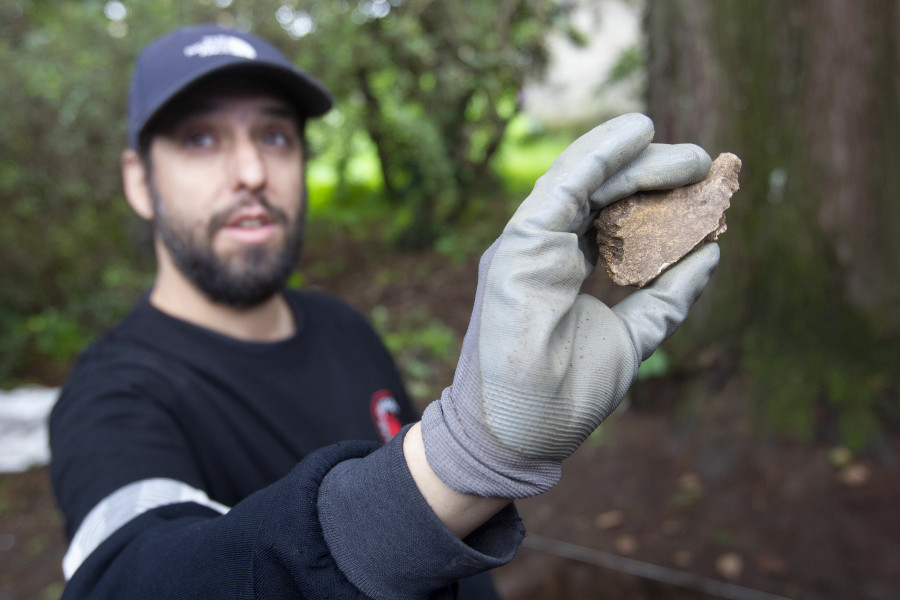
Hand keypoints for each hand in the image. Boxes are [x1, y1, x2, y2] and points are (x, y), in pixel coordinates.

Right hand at [421, 113, 719, 497]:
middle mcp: (544, 246)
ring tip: (692, 158)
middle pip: (601, 191)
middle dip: (653, 172)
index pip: (610, 216)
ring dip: (638, 158)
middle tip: (705, 166)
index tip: (702, 191)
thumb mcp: (633, 335)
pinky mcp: (521, 241)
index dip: (655, 198)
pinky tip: (638, 133)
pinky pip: (566, 184)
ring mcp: (529, 242)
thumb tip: (712, 255)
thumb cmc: (566, 394)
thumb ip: (666, 296)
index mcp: (563, 265)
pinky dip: (601, 153)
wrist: (524, 432)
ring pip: (584, 178)